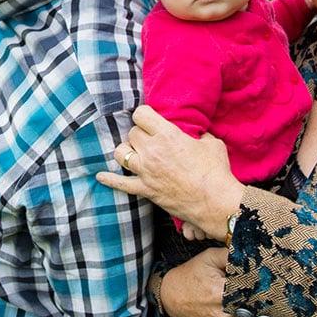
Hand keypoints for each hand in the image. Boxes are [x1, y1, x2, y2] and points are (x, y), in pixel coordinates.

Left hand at [97, 106, 244, 238]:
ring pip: (121, 154)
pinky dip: (110, 180)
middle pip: (132, 133)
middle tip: (151, 140)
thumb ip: (197, 134)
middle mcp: (152, 151)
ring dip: (127, 151)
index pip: (140, 114)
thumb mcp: (211, 143)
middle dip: (140, 134)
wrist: (216, 202)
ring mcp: (146, 171)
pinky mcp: (145, 190)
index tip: (150, 120)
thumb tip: (195, 134)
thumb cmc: (216, 171)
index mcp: (167, 135)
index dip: (145, 116)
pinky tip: (101, 176)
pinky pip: (120, 184)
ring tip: (135, 153)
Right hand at [159, 247, 257, 316]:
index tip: (265, 280)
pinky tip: (246, 309)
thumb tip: (253, 253)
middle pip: (259, 310)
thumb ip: (232, 254)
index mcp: (221, 294)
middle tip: (265, 288)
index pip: (256, 293)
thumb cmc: (191, 275)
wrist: (172, 297)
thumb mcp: (209, 258)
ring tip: (255, 298)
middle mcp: (224, 316)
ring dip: (258, 312)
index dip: (264, 286)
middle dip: (263, 299)